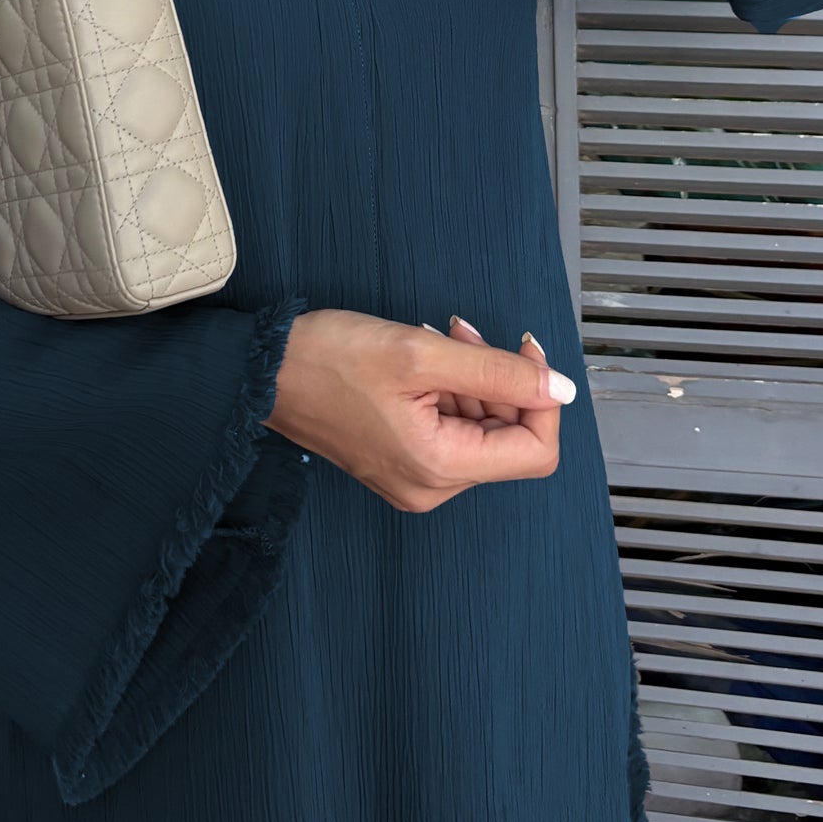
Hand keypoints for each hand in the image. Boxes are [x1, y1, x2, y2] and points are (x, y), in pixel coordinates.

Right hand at [262, 306, 576, 512]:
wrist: (263, 370)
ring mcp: (415, 478)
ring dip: (474, 379)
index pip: (536, 451)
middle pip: (508, 438)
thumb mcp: (422, 352)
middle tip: (465, 334)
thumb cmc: (326, 360)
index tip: (526, 352)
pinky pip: (451, 429)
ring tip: (440, 339)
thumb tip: (559, 388)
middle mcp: (431, 486)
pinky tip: (426, 359)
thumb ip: (498, 370)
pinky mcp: (401, 462)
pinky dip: (450, 390)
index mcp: (439, 468)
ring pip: (480, 429)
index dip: (542, 397)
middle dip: (500, 379)